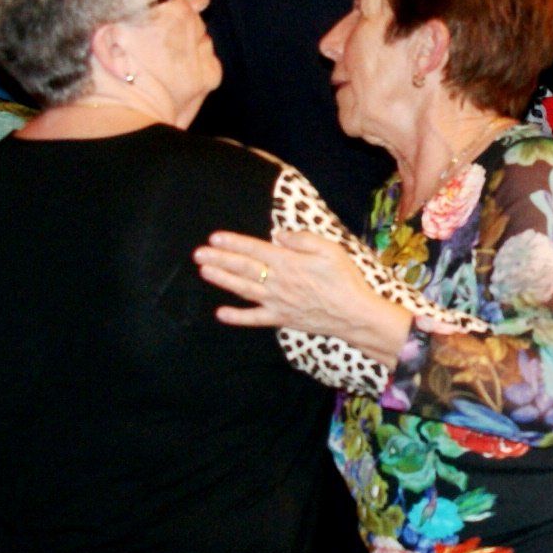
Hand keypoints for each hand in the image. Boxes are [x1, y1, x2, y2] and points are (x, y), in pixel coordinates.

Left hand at [196, 228, 401, 345]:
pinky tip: (220, 313)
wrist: (354, 314)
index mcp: (288, 262)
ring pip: (243, 289)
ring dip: (222, 280)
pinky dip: (237, 317)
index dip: (233, 243)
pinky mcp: (281, 318)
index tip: (215, 238)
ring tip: (204, 272)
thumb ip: (302, 240)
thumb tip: (278, 234)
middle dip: (219, 259)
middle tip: (199, 254)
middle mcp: (277, 282)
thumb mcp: (330, 249)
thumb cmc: (345, 279)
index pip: (254, 250)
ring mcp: (277, 302)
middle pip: (243, 268)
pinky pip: (255, 318)